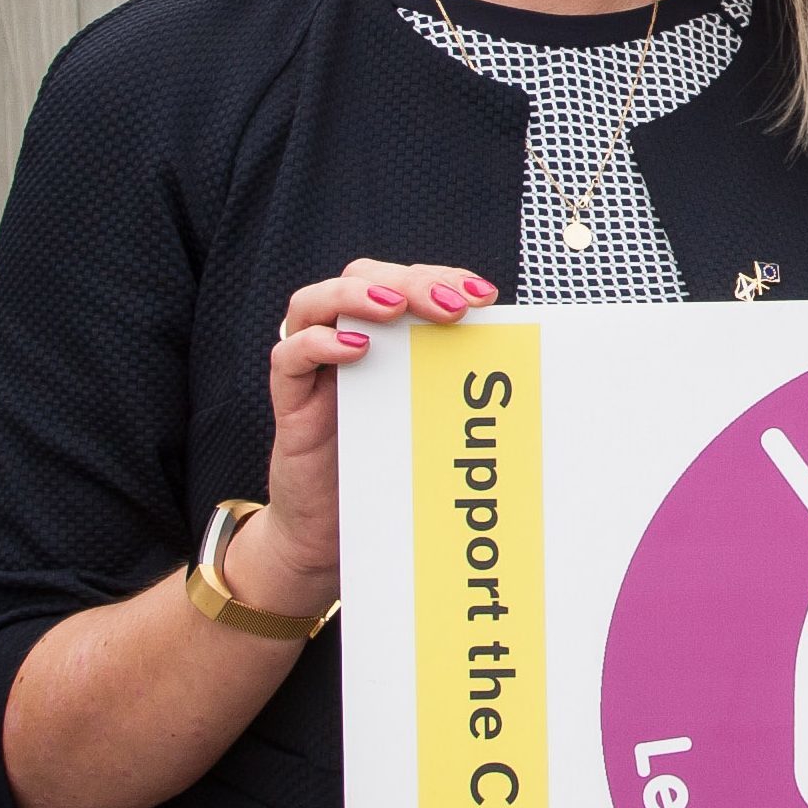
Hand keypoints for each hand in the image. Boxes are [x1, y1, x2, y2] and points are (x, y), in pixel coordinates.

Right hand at [238, 260, 499, 619]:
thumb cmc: (390, 469)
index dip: (442, 277)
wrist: (332, 530)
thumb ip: (456, 384)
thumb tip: (519, 364)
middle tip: (453, 304)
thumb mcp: (432, 418)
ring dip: (358, 294)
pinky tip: (357, 350)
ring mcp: (312, 368)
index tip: (485, 296)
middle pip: (363, 277)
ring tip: (396, 307)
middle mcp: (345, 340)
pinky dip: (318, 343)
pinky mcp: (289, 400)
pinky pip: (288, 355)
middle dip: (412, 281)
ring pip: (314, 302)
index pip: (406, 281)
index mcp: (385, 336)